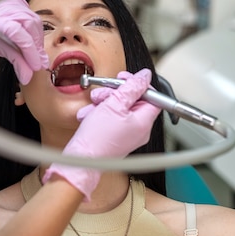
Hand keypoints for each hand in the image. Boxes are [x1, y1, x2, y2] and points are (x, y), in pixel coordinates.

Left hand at [0, 0, 48, 83]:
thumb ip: (14, 60)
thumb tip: (28, 76)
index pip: (16, 32)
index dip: (29, 50)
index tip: (36, 66)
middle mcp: (2, 6)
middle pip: (29, 24)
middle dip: (37, 46)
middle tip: (39, 63)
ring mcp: (10, 0)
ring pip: (33, 19)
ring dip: (38, 40)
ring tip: (36, 55)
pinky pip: (31, 15)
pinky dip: (34, 31)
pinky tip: (33, 42)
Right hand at [43, 69, 160, 200]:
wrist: (81, 159)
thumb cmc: (97, 137)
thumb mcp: (114, 104)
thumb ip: (132, 87)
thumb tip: (144, 76)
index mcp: (144, 122)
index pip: (152, 97)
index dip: (138, 85)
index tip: (125, 79)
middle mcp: (138, 130)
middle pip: (133, 100)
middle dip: (115, 93)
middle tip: (105, 92)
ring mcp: (127, 134)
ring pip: (119, 107)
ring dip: (104, 102)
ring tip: (94, 105)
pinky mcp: (115, 136)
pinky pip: (111, 117)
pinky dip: (100, 113)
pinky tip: (90, 115)